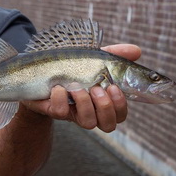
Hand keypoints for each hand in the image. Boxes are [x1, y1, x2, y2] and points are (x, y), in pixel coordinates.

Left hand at [23, 44, 140, 132]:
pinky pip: (61, 112)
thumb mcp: (93, 58)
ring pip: (88, 123)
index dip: (120, 106)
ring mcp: (71, 113)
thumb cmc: (71, 67)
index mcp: (101, 101)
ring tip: (77, 86)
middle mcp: (89, 111)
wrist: (39, 72)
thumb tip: (137, 51)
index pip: (120, 115)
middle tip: (97, 88)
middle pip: (109, 125)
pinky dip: (61, 98)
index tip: (114, 87)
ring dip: (85, 103)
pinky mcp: (53, 110)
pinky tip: (58, 87)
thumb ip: (114, 55)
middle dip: (106, 107)